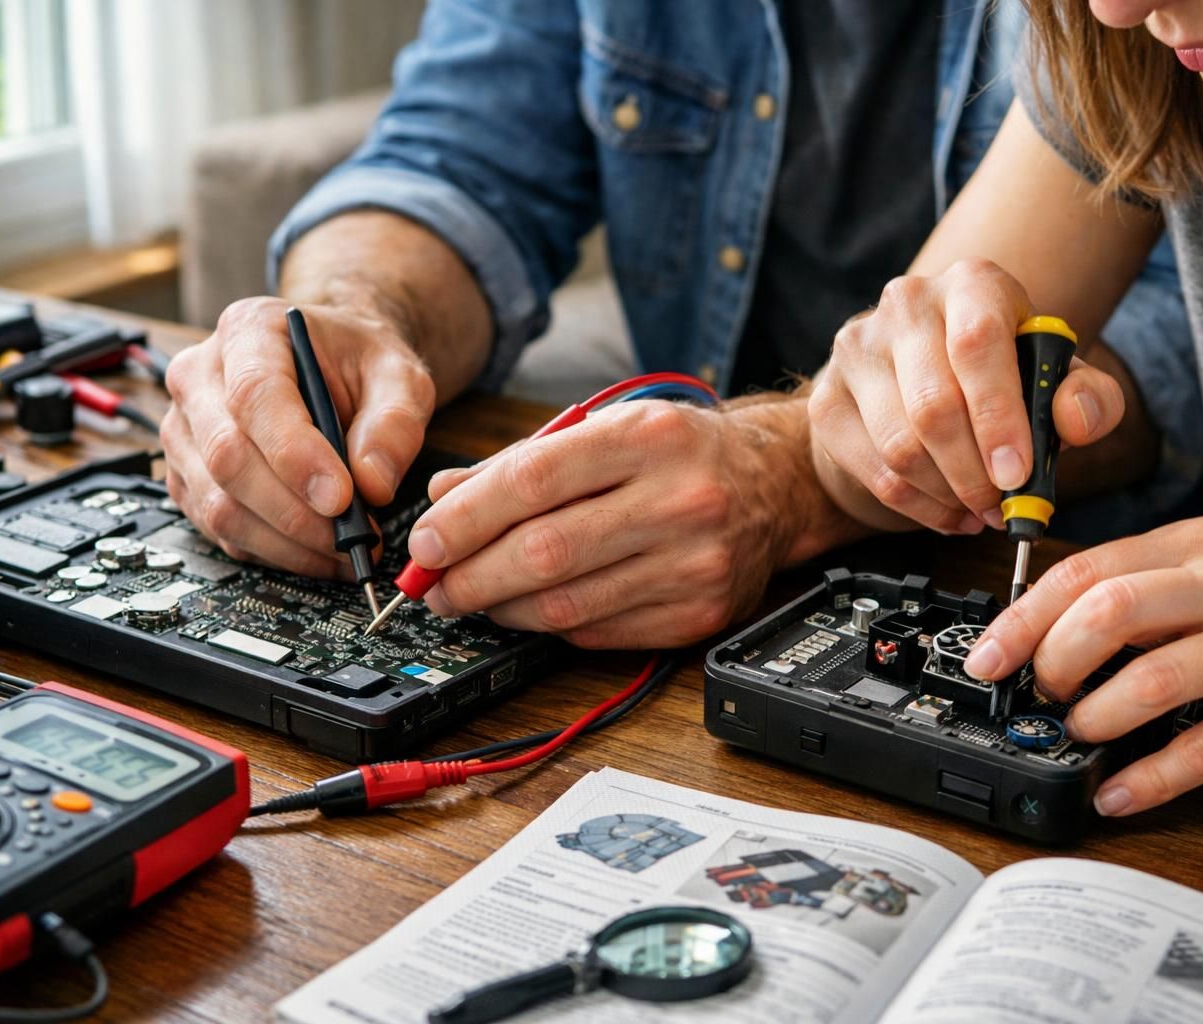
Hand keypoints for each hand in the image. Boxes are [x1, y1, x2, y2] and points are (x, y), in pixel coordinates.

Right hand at [162, 297, 435, 575]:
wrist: (338, 370)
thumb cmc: (360, 365)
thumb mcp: (400, 376)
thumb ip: (395, 423)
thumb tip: (373, 484)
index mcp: (248, 331)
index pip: (254, 395)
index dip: (295, 453)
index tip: (341, 496)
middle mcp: (200, 377)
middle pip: (229, 456)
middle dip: (296, 510)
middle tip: (355, 535)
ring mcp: (186, 432)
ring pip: (218, 503)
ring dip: (287, 541)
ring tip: (346, 549)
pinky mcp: (188, 477)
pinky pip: (218, 529)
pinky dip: (273, 550)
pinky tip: (318, 551)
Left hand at [406, 398, 821, 647]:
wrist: (777, 484)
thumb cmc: (682, 453)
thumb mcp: (609, 429)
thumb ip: (524, 462)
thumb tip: (442, 497)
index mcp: (649, 438)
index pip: (532, 482)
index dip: (465, 520)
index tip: (425, 543)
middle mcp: (679, 500)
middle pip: (545, 551)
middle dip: (471, 575)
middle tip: (435, 585)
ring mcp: (693, 564)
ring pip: (566, 604)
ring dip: (502, 609)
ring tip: (473, 599)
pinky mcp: (698, 614)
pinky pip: (598, 633)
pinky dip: (550, 626)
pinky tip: (531, 610)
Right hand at [808, 258, 1126, 534]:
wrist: (922, 374)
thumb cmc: (1003, 375)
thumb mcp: (1057, 379)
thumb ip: (1088, 397)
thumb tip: (1074, 422)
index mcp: (971, 284)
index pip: (977, 345)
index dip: (998, 417)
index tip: (1017, 476)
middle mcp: (905, 304)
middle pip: (934, 406)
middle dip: (974, 473)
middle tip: (1001, 508)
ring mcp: (856, 350)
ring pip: (900, 446)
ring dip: (947, 495)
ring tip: (980, 512)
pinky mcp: (826, 399)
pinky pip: (874, 472)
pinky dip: (917, 506)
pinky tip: (948, 512)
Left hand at [961, 518, 1202, 814]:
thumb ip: (1141, 587)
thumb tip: (1044, 629)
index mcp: (1196, 546)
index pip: (1088, 570)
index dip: (1025, 617)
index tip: (988, 657)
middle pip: (1110, 613)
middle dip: (1055, 663)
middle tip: (1043, 695)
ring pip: (1152, 680)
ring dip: (1096, 718)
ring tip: (1077, 736)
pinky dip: (1150, 778)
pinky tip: (1118, 793)